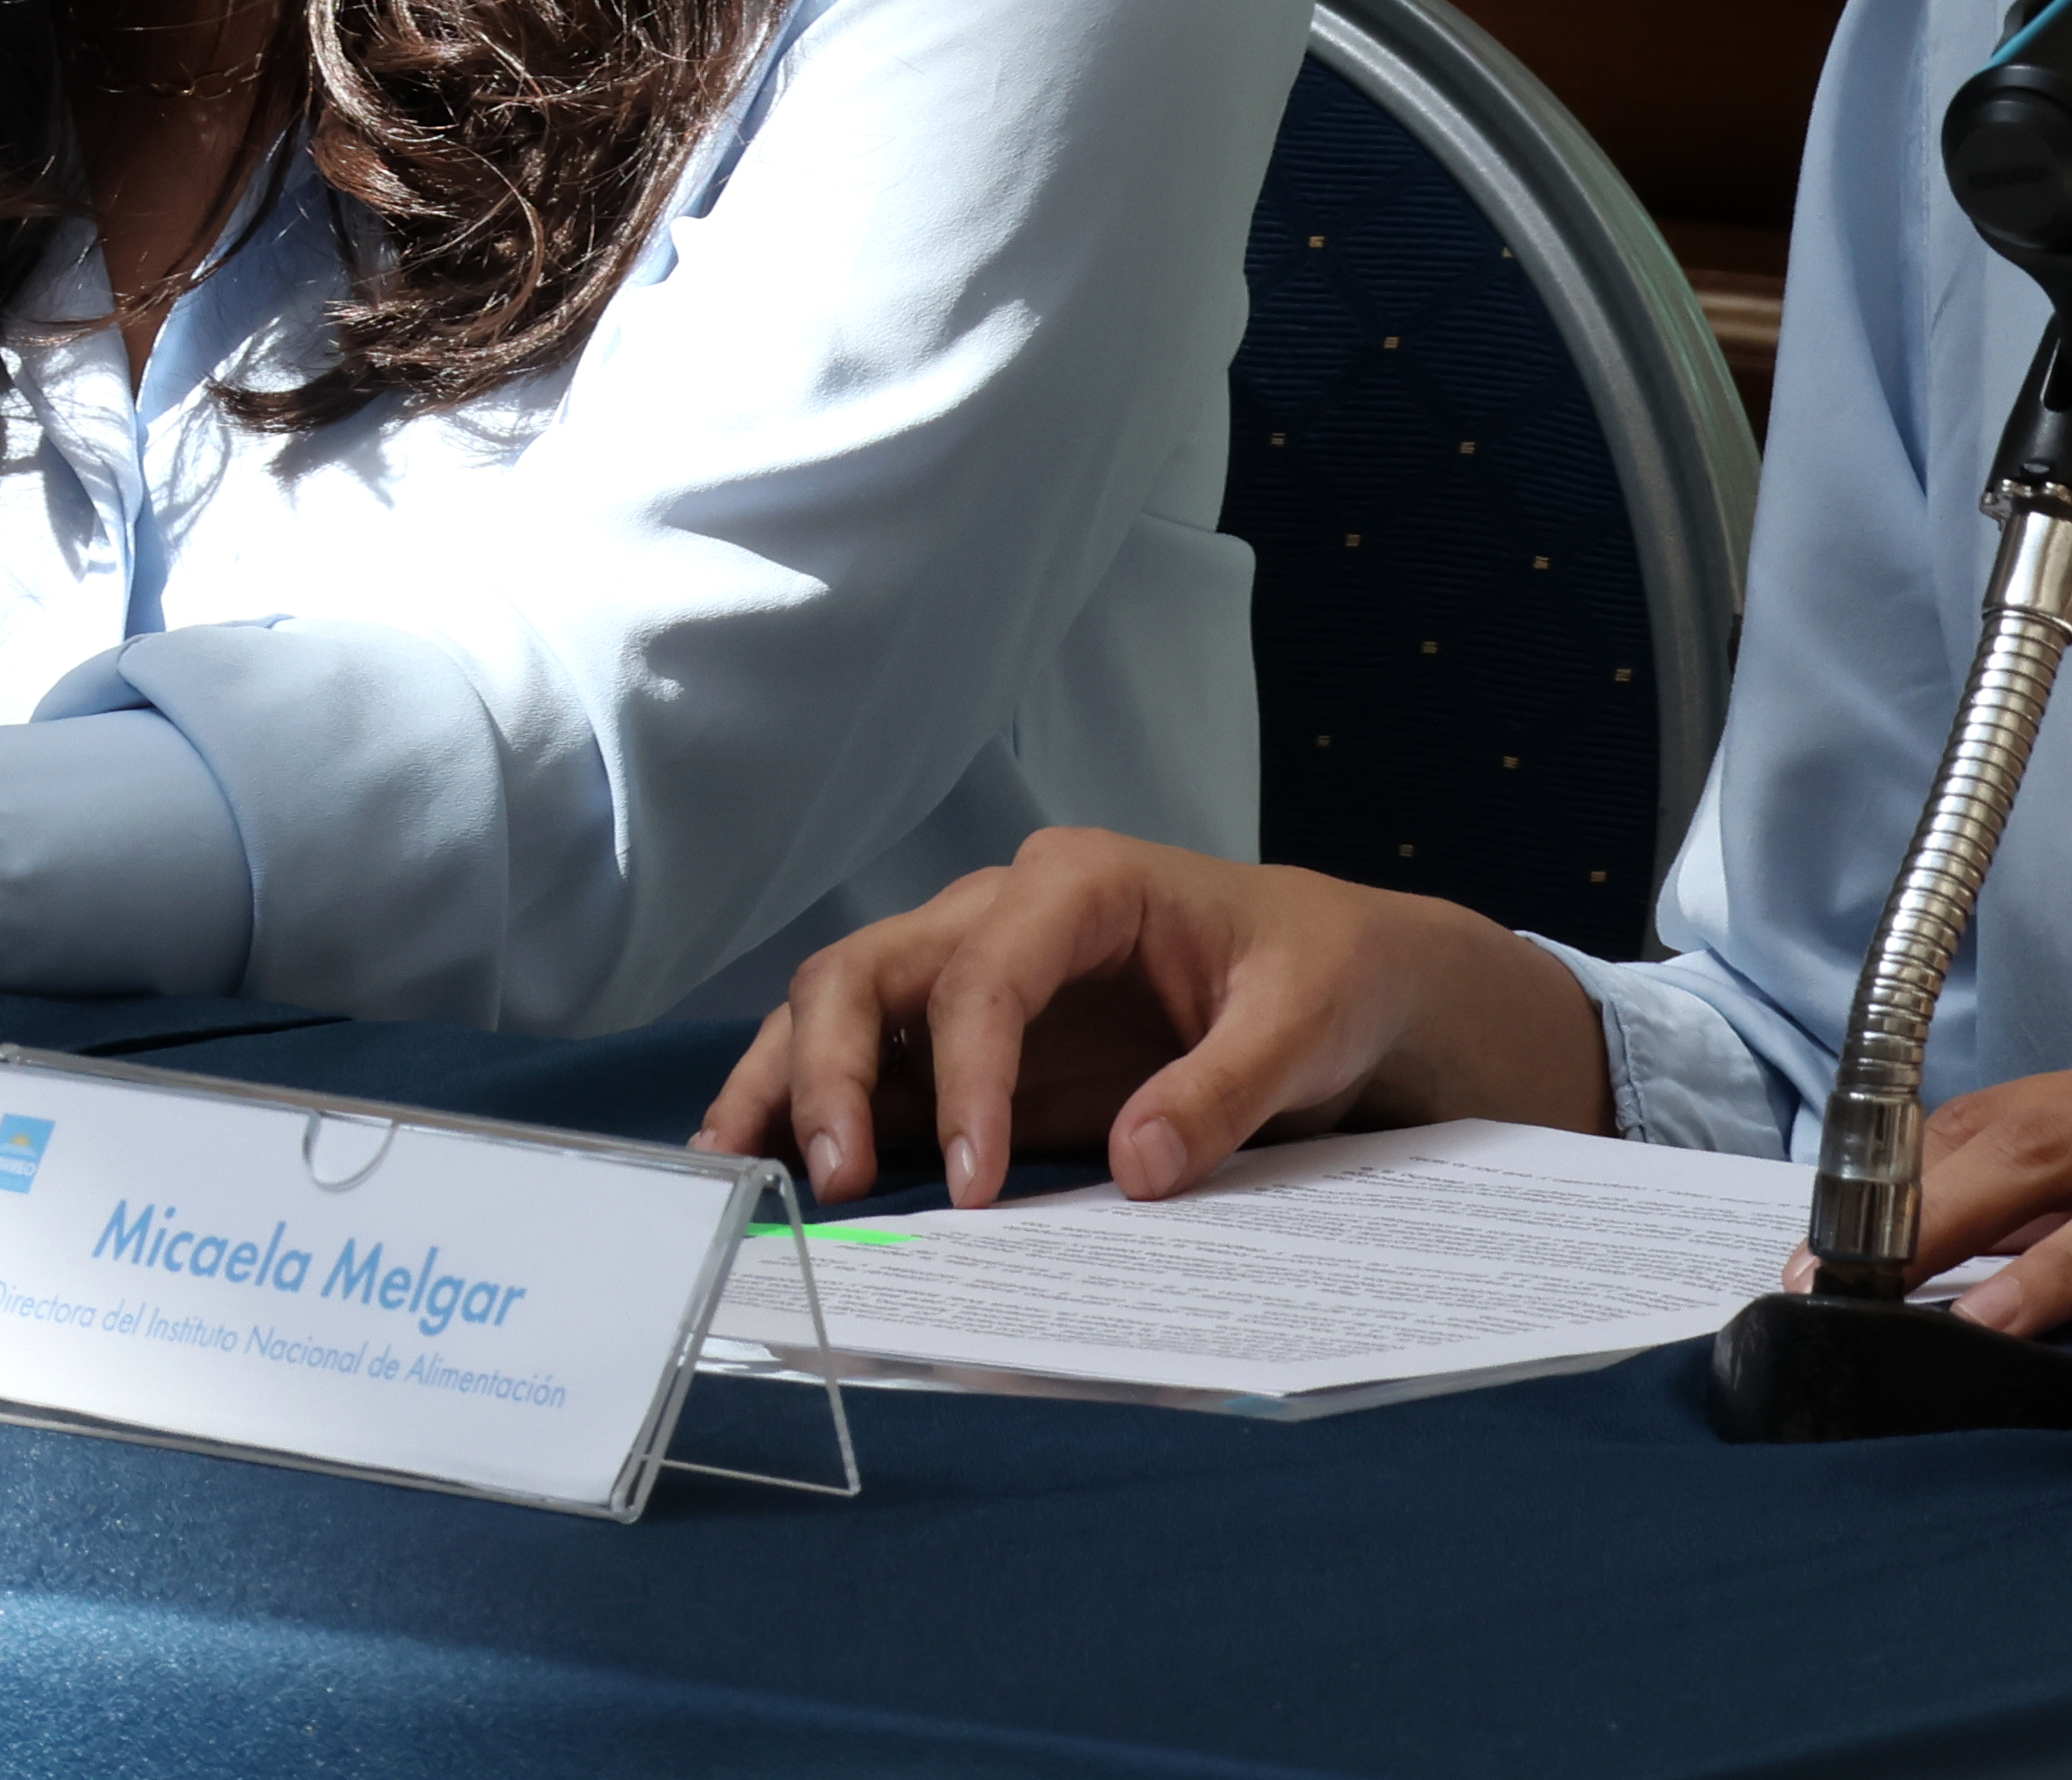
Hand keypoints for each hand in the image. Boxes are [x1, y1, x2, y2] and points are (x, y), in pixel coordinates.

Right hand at [696, 828, 1611, 1206]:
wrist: (1334, 979)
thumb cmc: (1322, 978)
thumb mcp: (1306, 1026)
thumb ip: (1226, 1090)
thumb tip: (1138, 1165)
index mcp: (1083, 884)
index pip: (986, 971)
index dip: (968, 1076)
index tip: (973, 1186)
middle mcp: (1006, 912)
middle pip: (873, 968)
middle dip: (834, 1067)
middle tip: (831, 1178)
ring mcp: (975, 973)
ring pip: (843, 1004)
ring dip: (788, 1081)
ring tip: (736, 1165)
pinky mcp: (969, 1042)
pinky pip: (873, 1066)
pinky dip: (812, 1107)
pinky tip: (767, 1165)